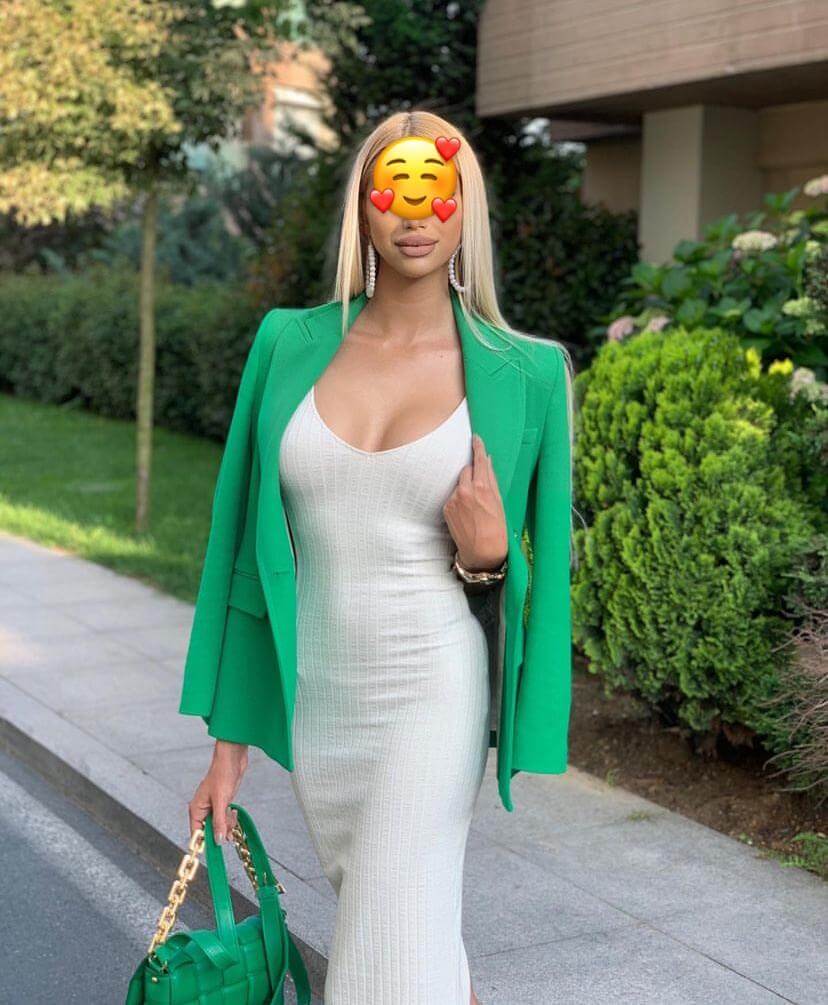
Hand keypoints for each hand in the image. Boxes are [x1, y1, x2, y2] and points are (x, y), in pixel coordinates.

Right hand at [188, 740, 248, 844]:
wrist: (233, 758)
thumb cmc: (223, 774)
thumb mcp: (221, 800)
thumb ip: (219, 821)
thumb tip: (218, 840)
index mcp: (196, 809)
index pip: (196, 833)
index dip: (204, 842)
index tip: (214, 851)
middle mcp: (203, 810)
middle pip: (210, 831)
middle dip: (221, 830)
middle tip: (228, 823)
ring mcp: (213, 807)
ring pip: (219, 825)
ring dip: (227, 824)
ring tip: (231, 813)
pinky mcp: (223, 804)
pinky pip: (225, 818)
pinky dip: (230, 818)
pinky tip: (233, 811)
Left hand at [443, 433, 507, 571]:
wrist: (482, 552)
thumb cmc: (496, 528)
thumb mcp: (499, 502)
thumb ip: (491, 480)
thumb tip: (486, 462)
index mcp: (482, 488)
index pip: (479, 460)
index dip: (478, 448)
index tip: (475, 438)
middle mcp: (465, 491)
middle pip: (466, 469)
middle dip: (472, 472)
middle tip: (479, 484)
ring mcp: (454, 499)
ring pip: (459, 483)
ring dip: (465, 487)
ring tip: (474, 505)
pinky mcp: (446, 508)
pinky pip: (453, 496)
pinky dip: (459, 499)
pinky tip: (466, 512)